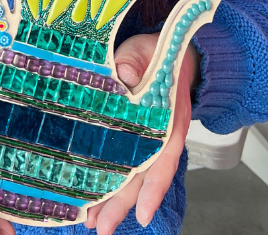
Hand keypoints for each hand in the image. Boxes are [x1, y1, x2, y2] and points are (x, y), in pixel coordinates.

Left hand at [85, 33, 198, 234]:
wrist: (173, 50)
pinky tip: (98, 195)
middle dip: (123, 203)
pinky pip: (129, 162)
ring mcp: (151, 136)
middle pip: (144, 174)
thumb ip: (134, 62)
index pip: (164, 154)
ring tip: (95, 221)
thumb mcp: (145, 50)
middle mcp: (162, 133)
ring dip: (116, 198)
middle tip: (101, 227)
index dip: (154, 185)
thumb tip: (125, 77)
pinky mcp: (138, 134)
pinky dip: (115, 180)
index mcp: (169, 115)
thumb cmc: (158, 51)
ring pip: (135, 174)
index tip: (142, 212)